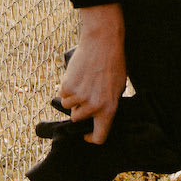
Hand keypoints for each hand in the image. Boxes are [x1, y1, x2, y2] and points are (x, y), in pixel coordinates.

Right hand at [59, 4, 126, 144]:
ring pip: (68, 107)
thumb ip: (108, 105)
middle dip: (79, 109)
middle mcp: (94, 106)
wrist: (103, 42)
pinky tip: (77, 75)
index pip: (100, 136)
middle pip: (78, 119)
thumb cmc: (113, 63)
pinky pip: (62, 94)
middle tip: (87, 92)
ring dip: (72, 98)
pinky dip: (66, 87)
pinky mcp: (67, 87)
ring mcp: (79, 97)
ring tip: (83, 81)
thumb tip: (98, 119)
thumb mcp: (118, 88)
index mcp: (109, 109)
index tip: (88, 134)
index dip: (92, 138)